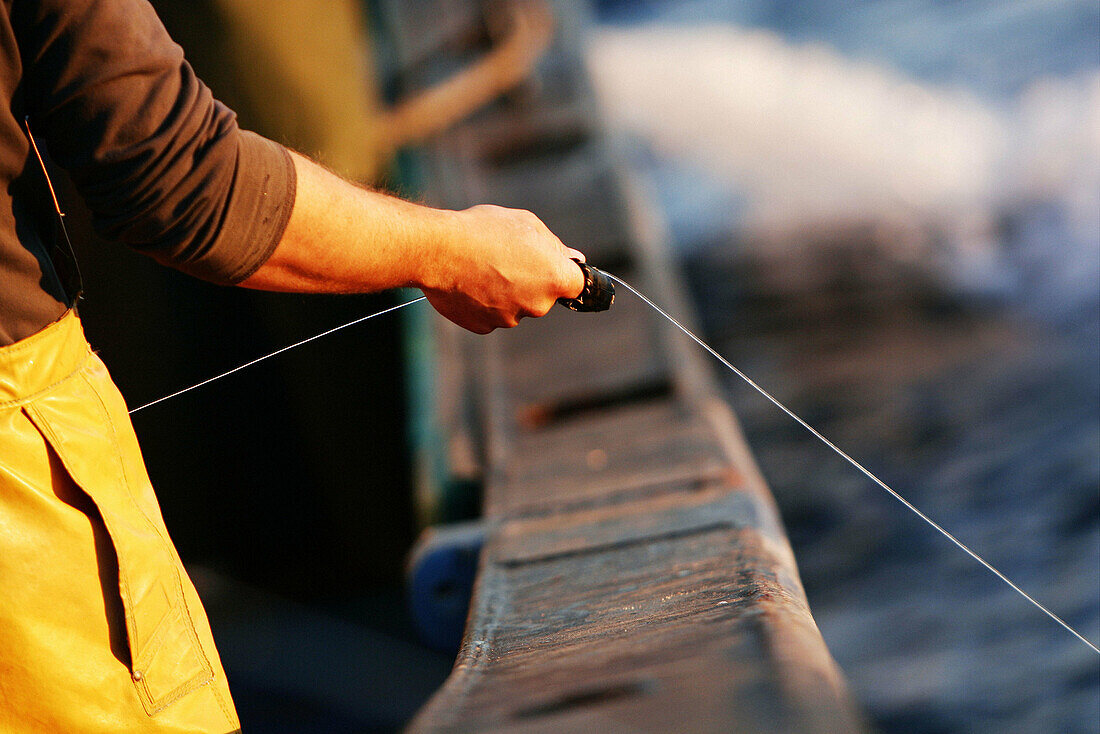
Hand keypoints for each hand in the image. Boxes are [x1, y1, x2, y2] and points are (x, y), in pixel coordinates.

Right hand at [421, 204, 584, 333]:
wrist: (438, 251)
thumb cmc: (484, 231)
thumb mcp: (526, 224)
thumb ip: (553, 246)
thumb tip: (572, 258)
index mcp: (554, 278)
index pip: (578, 285)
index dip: (568, 274)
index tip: (557, 267)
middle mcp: (537, 305)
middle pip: (543, 295)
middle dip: (530, 280)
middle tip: (505, 257)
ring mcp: (510, 319)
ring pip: (516, 305)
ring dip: (505, 290)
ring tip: (481, 266)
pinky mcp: (485, 327)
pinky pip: (491, 314)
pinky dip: (484, 302)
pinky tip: (469, 281)